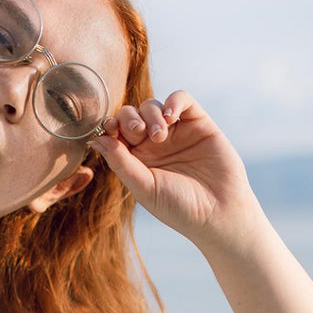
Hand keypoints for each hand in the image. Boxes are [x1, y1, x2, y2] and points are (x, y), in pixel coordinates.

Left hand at [88, 91, 268, 250]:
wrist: (219, 212)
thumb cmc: (178, 207)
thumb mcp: (144, 187)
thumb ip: (120, 162)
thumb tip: (93, 140)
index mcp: (135, 159)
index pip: (115, 132)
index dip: (109, 126)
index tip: (110, 130)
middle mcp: (153, 144)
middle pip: (130, 115)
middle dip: (128, 119)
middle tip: (138, 133)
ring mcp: (176, 132)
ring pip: (152, 106)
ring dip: (150, 115)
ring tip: (160, 136)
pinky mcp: (199, 123)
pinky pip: (182, 99)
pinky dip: (173, 100)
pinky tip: (171, 116)